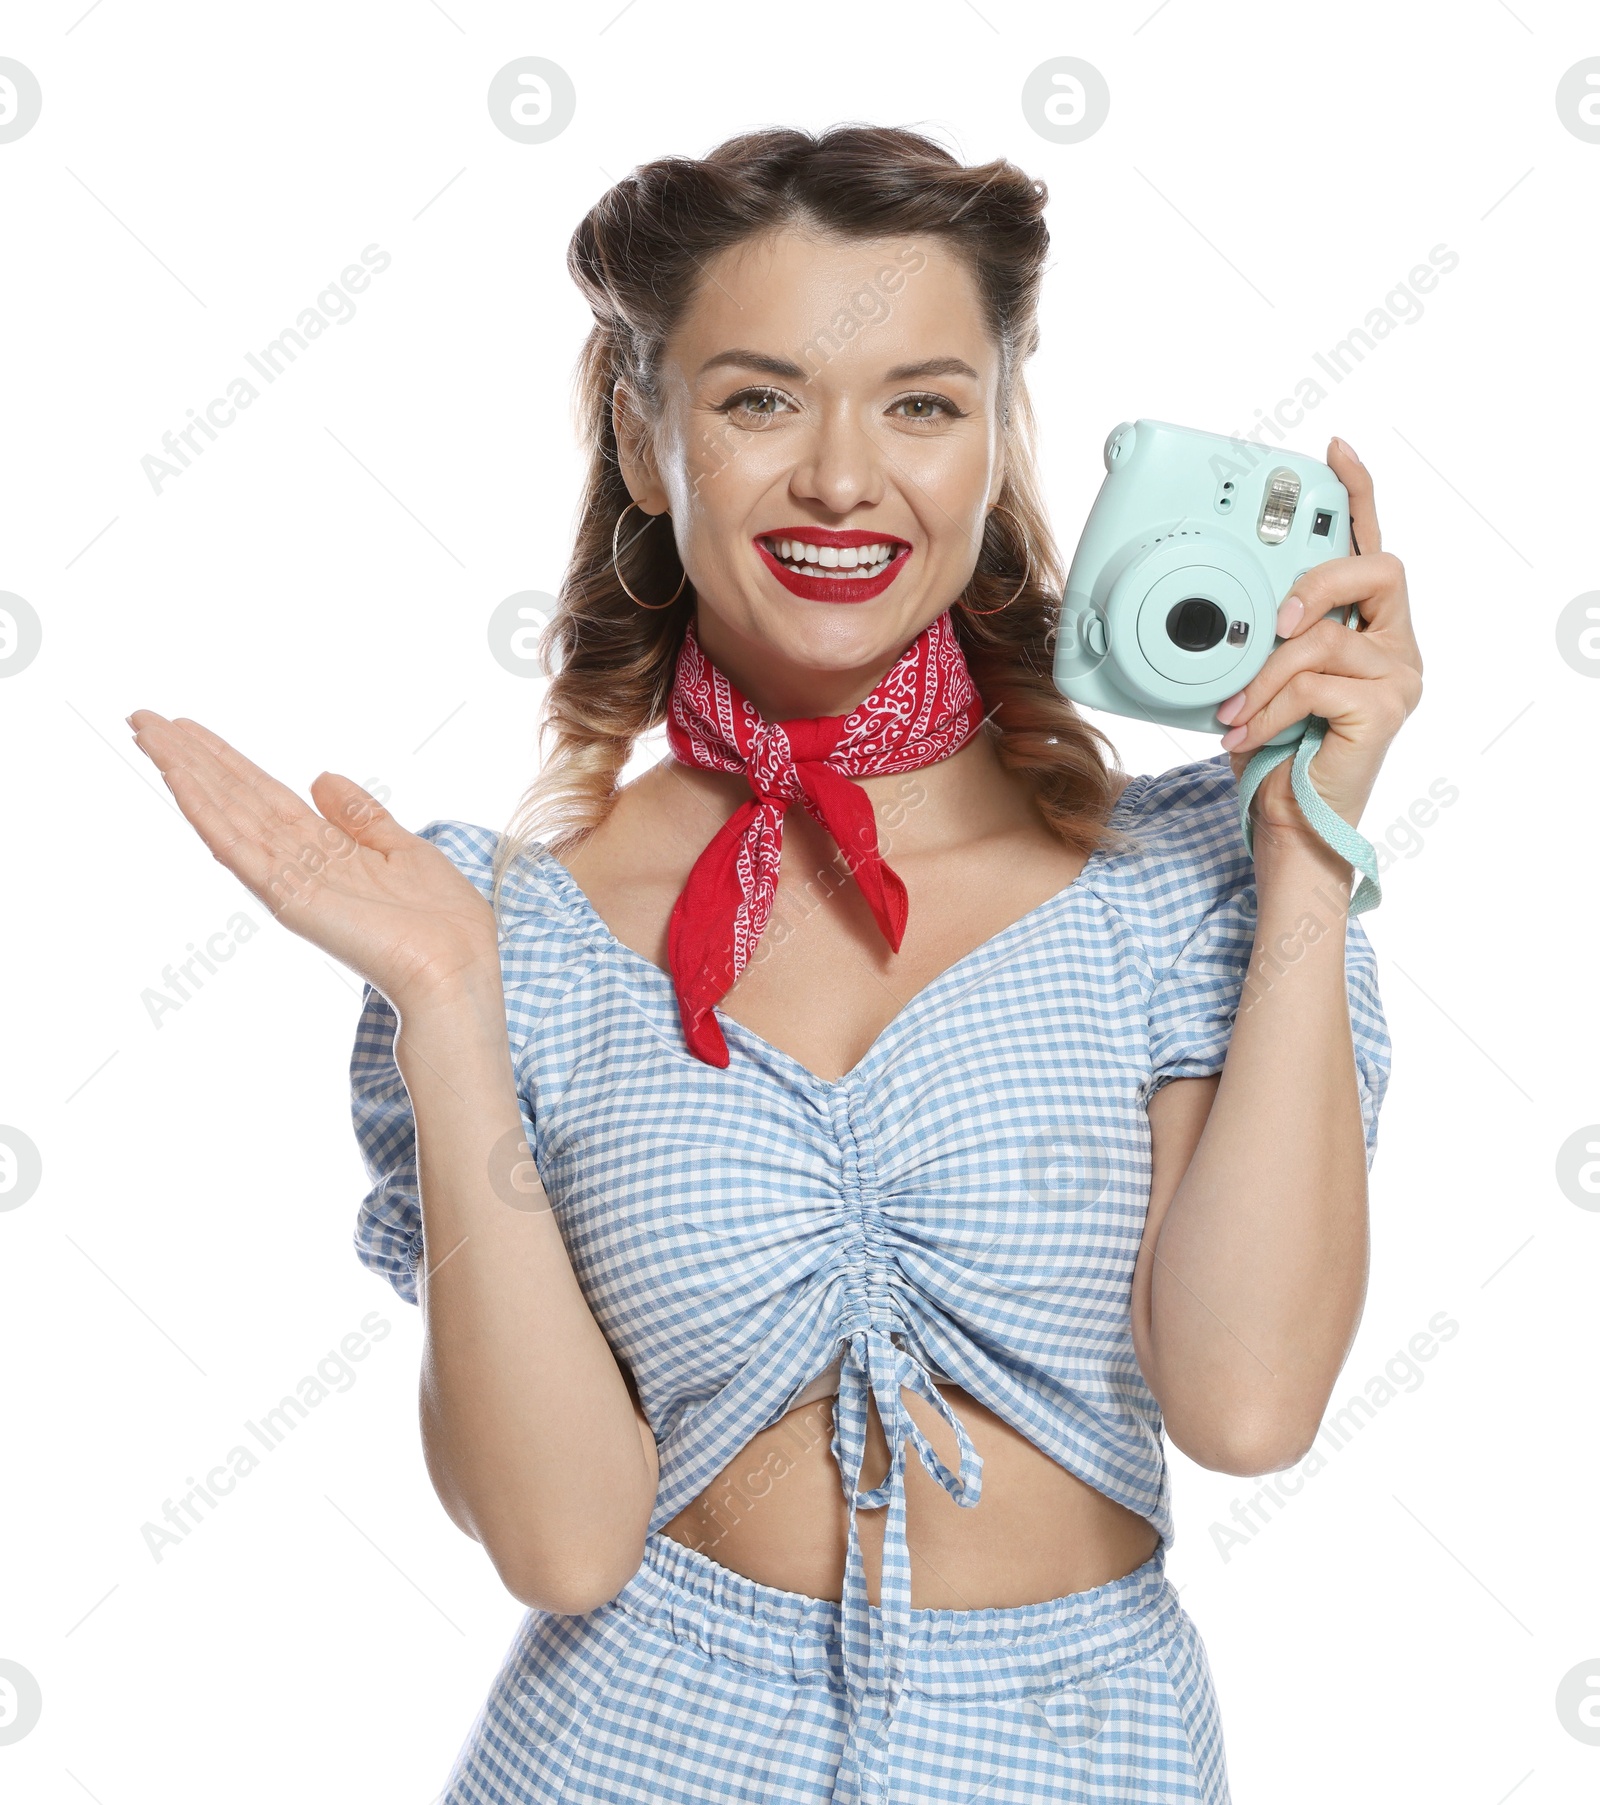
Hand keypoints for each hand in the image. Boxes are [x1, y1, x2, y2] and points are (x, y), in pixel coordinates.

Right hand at [128, 711, 500, 1014]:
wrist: (457, 968)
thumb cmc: (442, 921)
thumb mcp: (404, 849)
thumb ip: (360, 817)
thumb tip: (321, 777)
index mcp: (326, 849)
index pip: (263, 794)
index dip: (226, 760)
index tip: (188, 727)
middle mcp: (298, 861)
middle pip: (235, 796)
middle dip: (190, 757)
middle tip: (143, 717)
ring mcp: (288, 879)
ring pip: (226, 813)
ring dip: (185, 772)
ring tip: (147, 733)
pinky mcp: (288, 897)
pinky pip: (238, 847)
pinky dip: (207, 812)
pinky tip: (179, 778)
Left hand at [1216, 438, 1422, 836]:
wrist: (1293, 823)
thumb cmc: (1278, 751)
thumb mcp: (1263, 678)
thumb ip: (1264, 637)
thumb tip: (1225, 608)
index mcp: (1368, 625)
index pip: (1371, 545)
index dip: (1358, 494)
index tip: (1332, 452)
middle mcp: (1396, 642)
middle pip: (1374, 571)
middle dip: (1315, 584)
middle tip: (1270, 621)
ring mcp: (1399, 675)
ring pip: (1325, 638)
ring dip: (1265, 674)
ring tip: (1234, 711)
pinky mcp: (1388, 708)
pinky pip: (1317, 684)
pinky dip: (1270, 708)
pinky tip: (1247, 734)